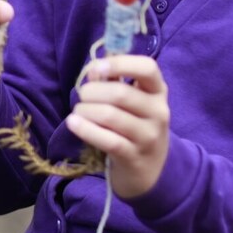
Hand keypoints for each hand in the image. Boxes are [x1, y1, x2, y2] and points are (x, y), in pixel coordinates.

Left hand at [64, 55, 169, 198]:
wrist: (150, 169)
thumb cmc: (134, 125)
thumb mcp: (132, 102)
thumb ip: (114, 82)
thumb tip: (93, 70)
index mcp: (158, 91)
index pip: (147, 68)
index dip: (119, 63)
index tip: (96, 68)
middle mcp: (159, 112)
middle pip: (121, 93)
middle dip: (92, 92)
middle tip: (82, 96)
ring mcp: (148, 136)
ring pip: (110, 116)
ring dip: (86, 110)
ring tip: (78, 112)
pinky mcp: (134, 157)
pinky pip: (107, 140)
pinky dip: (85, 129)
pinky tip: (73, 123)